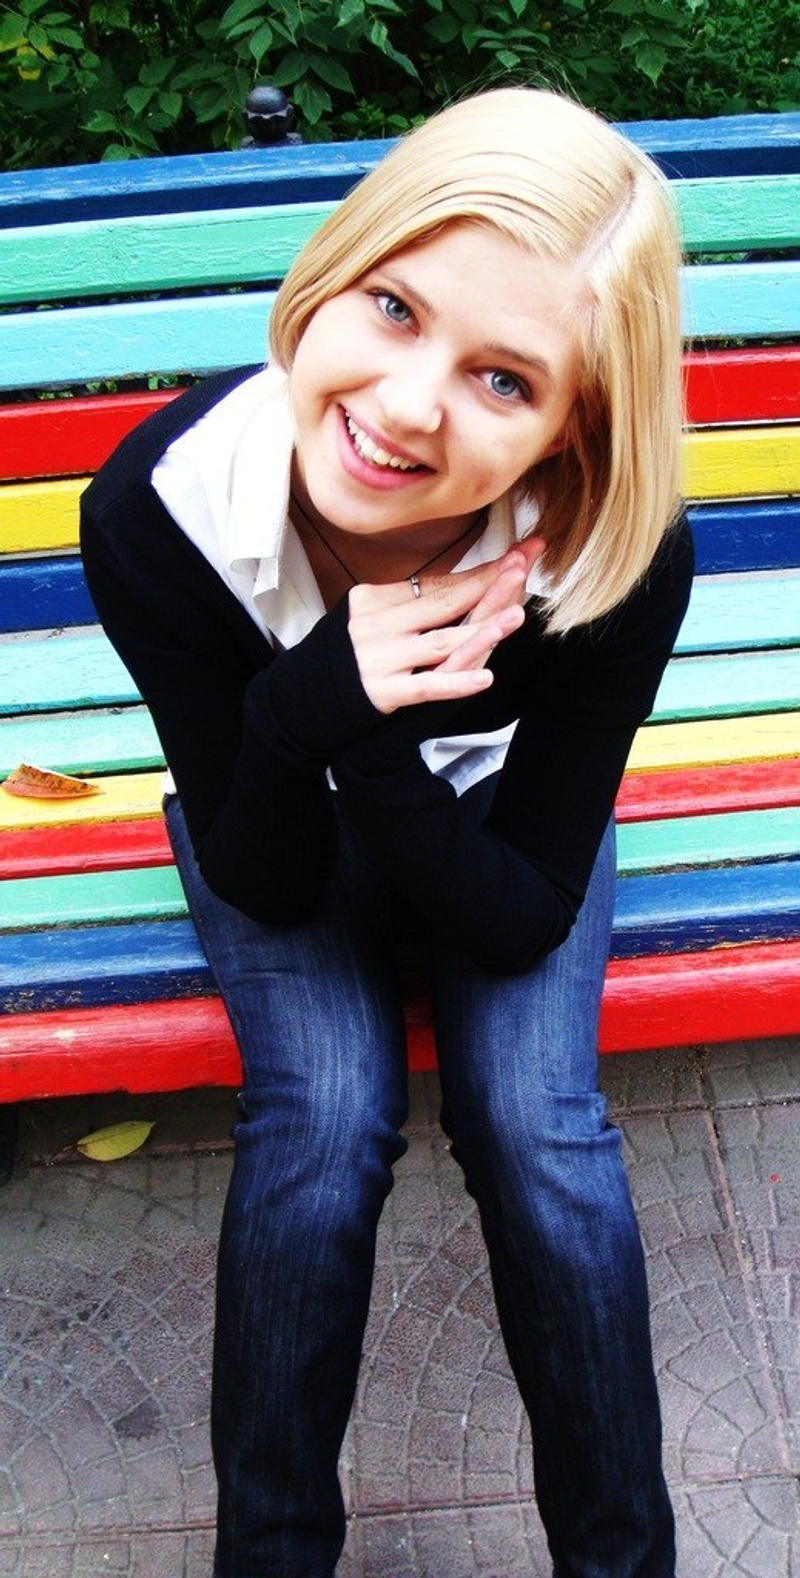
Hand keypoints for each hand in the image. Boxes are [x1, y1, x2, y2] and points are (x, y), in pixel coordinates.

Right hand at [348, 536, 543, 713]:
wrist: (304, 695)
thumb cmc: (346, 652)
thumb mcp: (370, 616)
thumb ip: (408, 602)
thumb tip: (461, 583)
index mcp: (375, 598)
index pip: (437, 583)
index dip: (479, 571)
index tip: (515, 556)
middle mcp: (377, 624)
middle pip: (444, 604)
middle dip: (489, 586)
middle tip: (522, 568)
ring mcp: (381, 658)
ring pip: (442, 642)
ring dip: (482, 629)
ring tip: (516, 617)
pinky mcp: (384, 692)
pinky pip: (427, 686)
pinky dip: (457, 683)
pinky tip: (485, 679)